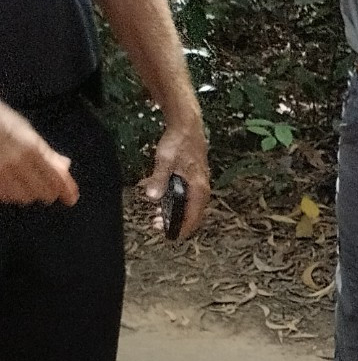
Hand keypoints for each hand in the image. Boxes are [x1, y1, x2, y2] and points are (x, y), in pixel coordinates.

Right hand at [0, 103, 76, 206]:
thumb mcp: (25, 130)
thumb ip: (46, 152)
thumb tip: (65, 166)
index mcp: (29, 148)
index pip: (55, 179)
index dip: (66, 190)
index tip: (71, 197)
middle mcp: (16, 162)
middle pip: (42, 192)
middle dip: (46, 191)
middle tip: (45, 186)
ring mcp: (1, 172)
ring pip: (23, 197)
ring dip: (27, 192)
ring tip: (22, 179)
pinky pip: (5, 196)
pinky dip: (10, 193)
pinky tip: (9, 181)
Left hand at [144, 119, 209, 239]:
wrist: (187, 124)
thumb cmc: (178, 141)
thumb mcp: (165, 160)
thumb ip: (158, 180)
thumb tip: (152, 197)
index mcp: (198, 189)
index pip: (193, 218)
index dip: (182, 229)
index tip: (170, 236)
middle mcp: (202, 189)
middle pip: (191, 214)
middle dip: (175, 222)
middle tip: (157, 224)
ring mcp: (199, 184)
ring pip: (189, 206)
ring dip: (174, 211)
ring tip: (158, 214)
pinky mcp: (195, 178)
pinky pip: (187, 197)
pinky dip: (176, 201)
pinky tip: (163, 197)